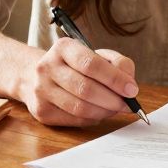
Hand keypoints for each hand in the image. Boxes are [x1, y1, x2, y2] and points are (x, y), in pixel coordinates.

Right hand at [18, 38, 137, 126]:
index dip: (115, 79)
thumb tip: (129, 85)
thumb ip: (118, 63)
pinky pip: (74, 120)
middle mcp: (47, 67)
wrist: (35, 76)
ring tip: (115, 109)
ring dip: (104, 111)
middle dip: (113, 99)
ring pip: (80, 108)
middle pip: (86, 89)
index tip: (132, 90)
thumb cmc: (75, 65)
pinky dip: (93, 118)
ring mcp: (41, 90)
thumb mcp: (96, 54)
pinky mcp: (41, 111)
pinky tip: (99, 113)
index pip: (91, 64)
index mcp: (63, 47)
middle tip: (128, 105)